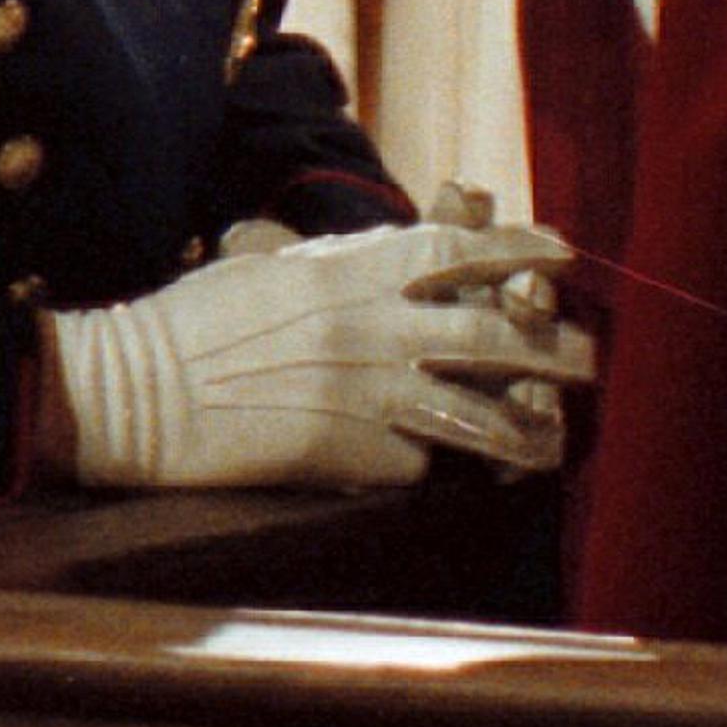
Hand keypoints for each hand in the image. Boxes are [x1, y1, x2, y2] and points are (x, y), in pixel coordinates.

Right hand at [43, 211, 594, 493]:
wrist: (137, 390)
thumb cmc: (196, 322)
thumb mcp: (274, 265)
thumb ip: (344, 260)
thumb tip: (400, 248)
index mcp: (352, 268)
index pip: (461, 248)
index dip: (520, 249)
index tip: (564, 250)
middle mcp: (372, 325)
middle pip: (492, 334)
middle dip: (551, 347)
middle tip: (589, 357)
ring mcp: (364, 393)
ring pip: (478, 411)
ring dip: (527, 425)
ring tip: (557, 435)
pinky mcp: (348, 455)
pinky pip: (419, 464)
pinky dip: (440, 468)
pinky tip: (466, 478)